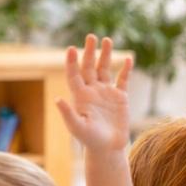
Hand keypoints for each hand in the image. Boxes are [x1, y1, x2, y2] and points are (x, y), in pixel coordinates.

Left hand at [57, 34, 132, 155]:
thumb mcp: (77, 127)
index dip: (72, 62)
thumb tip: (58, 99)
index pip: (74, 74)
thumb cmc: (90, 140)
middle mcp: (92, 91)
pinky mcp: (120, 98)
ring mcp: (106, 93)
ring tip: (106, 40)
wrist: (108, 148)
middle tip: (91, 36)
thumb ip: (68, 113)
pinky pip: (123, 80)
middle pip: (89, 67)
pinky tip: (128, 59)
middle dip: (90, 52)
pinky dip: (125, 70)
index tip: (72, 49)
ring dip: (105, 55)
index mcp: (80, 96)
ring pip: (105, 69)